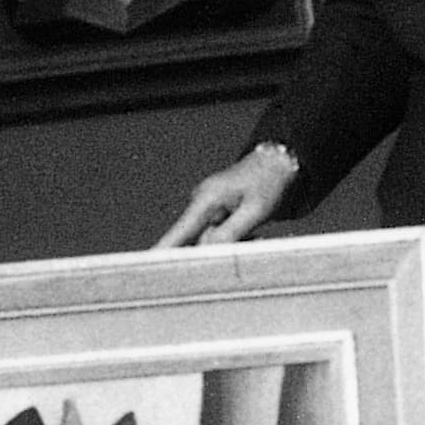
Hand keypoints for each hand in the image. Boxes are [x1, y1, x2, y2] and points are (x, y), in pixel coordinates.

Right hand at [156, 144, 295, 248]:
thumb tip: (208, 252)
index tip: (146, 263)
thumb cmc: (268, 180)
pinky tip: (250, 230)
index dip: (163, 250)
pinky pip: (218, 235)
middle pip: (199, 241)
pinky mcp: (214, 212)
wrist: (278, 162)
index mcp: (207, 199)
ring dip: (232, 243)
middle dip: (221, 249)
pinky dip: (233, 238)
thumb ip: (231, 233)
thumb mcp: (256, 210)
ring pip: (211, 240)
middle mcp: (201, 203)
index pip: (179, 232)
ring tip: (256, 231)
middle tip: (251, 238)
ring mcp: (207, 208)